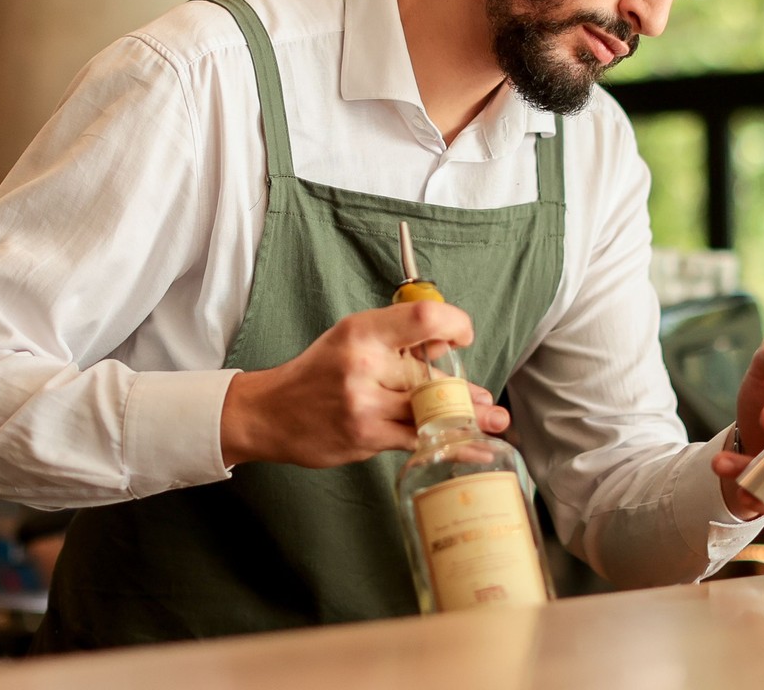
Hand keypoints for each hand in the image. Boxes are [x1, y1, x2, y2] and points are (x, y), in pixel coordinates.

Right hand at [219, 303, 508, 467]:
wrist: (271, 413)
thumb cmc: (317, 373)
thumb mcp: (353, 339)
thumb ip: (398, 341)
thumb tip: (447, 346)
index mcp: (362, 330)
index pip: (423, 318)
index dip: (454, 324)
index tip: (464, 335)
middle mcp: (364, 363)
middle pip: (431, 373)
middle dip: (464, 390)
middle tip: (485, 399)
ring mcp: (365, 403)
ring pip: (429, 409)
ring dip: (467, 418)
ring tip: (493, 420)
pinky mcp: (366, 434)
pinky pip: (417, 438)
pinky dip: (447, 442)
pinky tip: (469, 445)